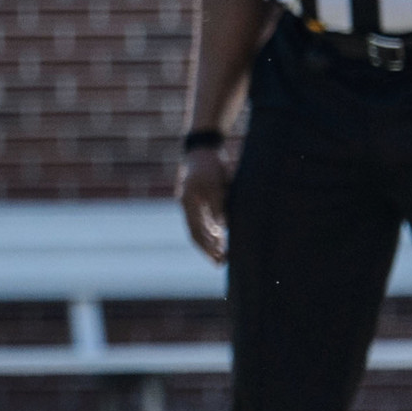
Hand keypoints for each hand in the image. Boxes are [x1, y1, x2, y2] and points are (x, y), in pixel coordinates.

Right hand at [178, 146, 230, 263]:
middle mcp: (188, 206)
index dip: (206, 248)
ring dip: (212, 242)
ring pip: (201, 228)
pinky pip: (205, 220)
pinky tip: (221, 238)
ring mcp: (193, 203)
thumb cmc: (210, 164)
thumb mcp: (216, 184)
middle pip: (196, 234)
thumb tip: (222, 228)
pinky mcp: (200, 199)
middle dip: (208, 249)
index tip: (217, 258)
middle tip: (221, 263)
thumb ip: (218, 205)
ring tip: (223, 254)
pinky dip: (213, 230)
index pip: (195, 232)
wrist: (203, 147)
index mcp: (188, 204)